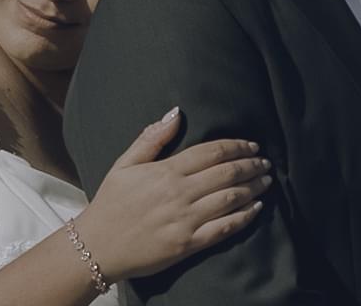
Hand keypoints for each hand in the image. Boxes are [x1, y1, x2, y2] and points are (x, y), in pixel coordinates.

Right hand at [72, 109, 270, 280]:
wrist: (95, 247)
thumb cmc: (110, 204)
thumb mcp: (124, 165)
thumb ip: (152, 138)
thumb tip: (176, 112)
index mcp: (166, 171)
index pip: (213, 152)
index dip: (238, 146)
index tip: (252, 145)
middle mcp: (179, 193)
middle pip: (227, 173)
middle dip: (251, 166)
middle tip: (265, 162)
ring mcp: (185, 219)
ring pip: (230, 198)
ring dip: (253, 188)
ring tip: (266, 181)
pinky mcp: (187, 244)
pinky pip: (223, 228)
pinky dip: (244, 217)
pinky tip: (256, 209)